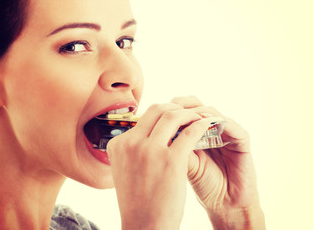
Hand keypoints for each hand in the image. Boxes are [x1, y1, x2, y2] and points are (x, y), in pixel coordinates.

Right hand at [107, 103, 219, 229]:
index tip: (174, 116)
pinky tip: (207, 127)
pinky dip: (201, 125)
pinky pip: (190, 132)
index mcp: (118, 144)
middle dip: (175, 108)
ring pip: (173, 116)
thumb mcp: (126, 170)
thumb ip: (133, 149)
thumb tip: (151, 134)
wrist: (144, 227)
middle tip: (187, 113)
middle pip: (156, 110)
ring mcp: (150, 150)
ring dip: (189, 113)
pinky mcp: (171, 159)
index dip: (161, 114)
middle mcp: (131, 143)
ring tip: (199, 117)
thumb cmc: (138, 201)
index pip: (143, 118)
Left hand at [171, 96, 264, 228]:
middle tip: (173, 111)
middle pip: (196, 105)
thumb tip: (154, 130)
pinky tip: (208, 124)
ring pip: (212, 112)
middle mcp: (209, 128)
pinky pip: (232, 126)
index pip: (181, 111)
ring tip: (189, 118)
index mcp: (192, 132)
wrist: (224, 205)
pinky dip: (220, 123)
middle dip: (183, 106)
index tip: (158, 114)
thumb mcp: (181, 164)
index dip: (170, 109)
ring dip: (200, 113)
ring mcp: (226, 132)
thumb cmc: (201, 185)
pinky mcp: (242, 140)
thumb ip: (172, 146)